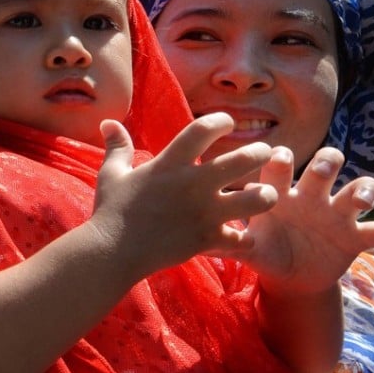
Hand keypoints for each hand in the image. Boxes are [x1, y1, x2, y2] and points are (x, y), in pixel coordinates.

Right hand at [91, 113, 277, 276]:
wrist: (113, 251)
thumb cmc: (111, 210)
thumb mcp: (111, 174)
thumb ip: (118, 146)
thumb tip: (108, 122)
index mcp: (171, 162)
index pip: (204, 128)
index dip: (221, 120)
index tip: (227, 123)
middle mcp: (194, 183)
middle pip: (245, 159)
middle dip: (261, 153)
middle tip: (264, 154)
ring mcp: (205, 212)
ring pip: (257, 199)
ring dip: (265, 195)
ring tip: (262, 194)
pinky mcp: (209, 239)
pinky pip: (243, 238)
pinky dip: (244, 238)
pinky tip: (239, 236)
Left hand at [218, 146, 373, 296]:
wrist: (289, 276)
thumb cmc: (264, 250)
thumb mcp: (248, 247)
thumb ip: (228, 242)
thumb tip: (197, 242)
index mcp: (280, 192)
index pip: (281, 164)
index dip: (281, 158)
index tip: (279, 156)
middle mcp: (310, 196)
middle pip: (323, 167)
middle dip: (325, 164)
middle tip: (321, 171)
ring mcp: (335, 214)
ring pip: (356, 189)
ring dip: (363, 189)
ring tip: (360, 199)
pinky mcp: (354, 236)